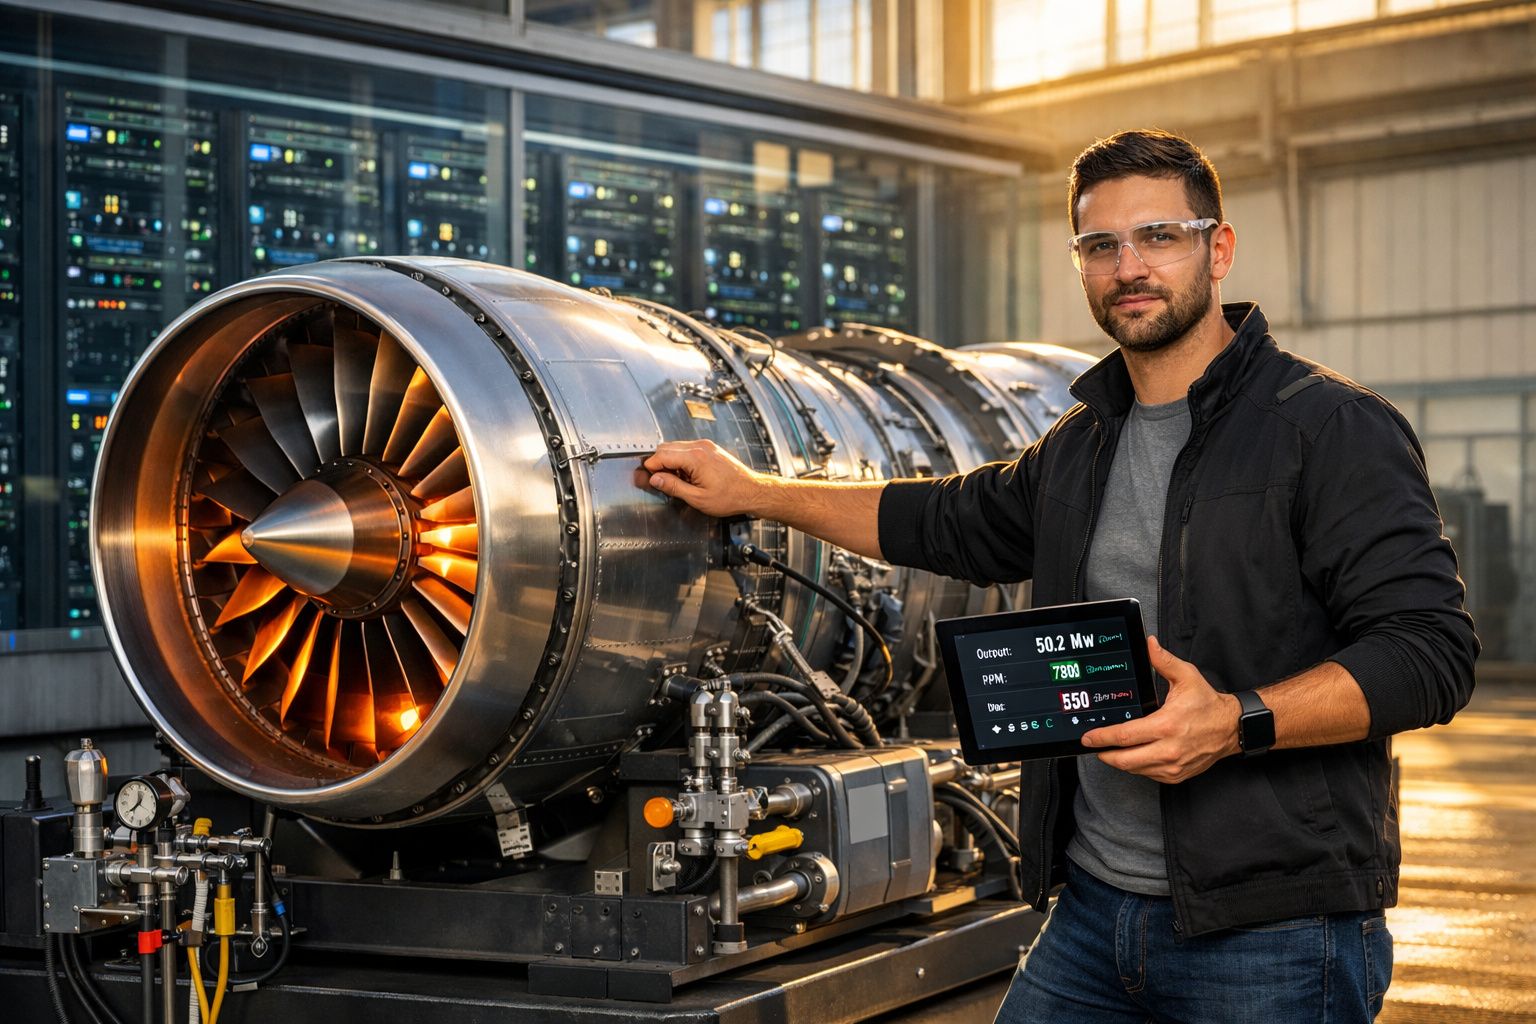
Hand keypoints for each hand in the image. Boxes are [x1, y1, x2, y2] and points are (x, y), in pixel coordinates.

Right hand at [642, 439, 768, 517]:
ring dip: (670, 461)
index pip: (661, 455)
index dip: (651, 467)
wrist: (752, 491)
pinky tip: (687, 475)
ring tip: (678, 480)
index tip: (648, 477)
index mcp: (695, 458)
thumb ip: (673, 487)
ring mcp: (706, 445)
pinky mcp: (710, 448)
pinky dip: (681, 459)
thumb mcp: (697, 498)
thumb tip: (655, 479)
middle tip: (661, 480)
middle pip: (666, 447)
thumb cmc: (730, 496)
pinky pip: (687, 449)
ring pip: (676, 447)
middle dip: (659, 463)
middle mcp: (700, 446)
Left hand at [1079, 635, 1241, 783]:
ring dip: (1120, 761)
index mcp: (1167, 725)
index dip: (1103, 738)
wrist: (1231, 728)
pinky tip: (1133, 755)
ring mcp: (1173, 765)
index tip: (1088, 737)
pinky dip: (1137, 766)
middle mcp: (1169, 749)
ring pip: (1135, 770)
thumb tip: (1148, 644)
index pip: (1125, 736)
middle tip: (1094, 746)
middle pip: (1125, 760)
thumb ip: (1163, 660)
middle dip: (1105, 754)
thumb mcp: (1187, 676)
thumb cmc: (1208, 704)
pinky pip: (1148, 775)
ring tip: (1111, 749)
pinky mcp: (1177, 775)